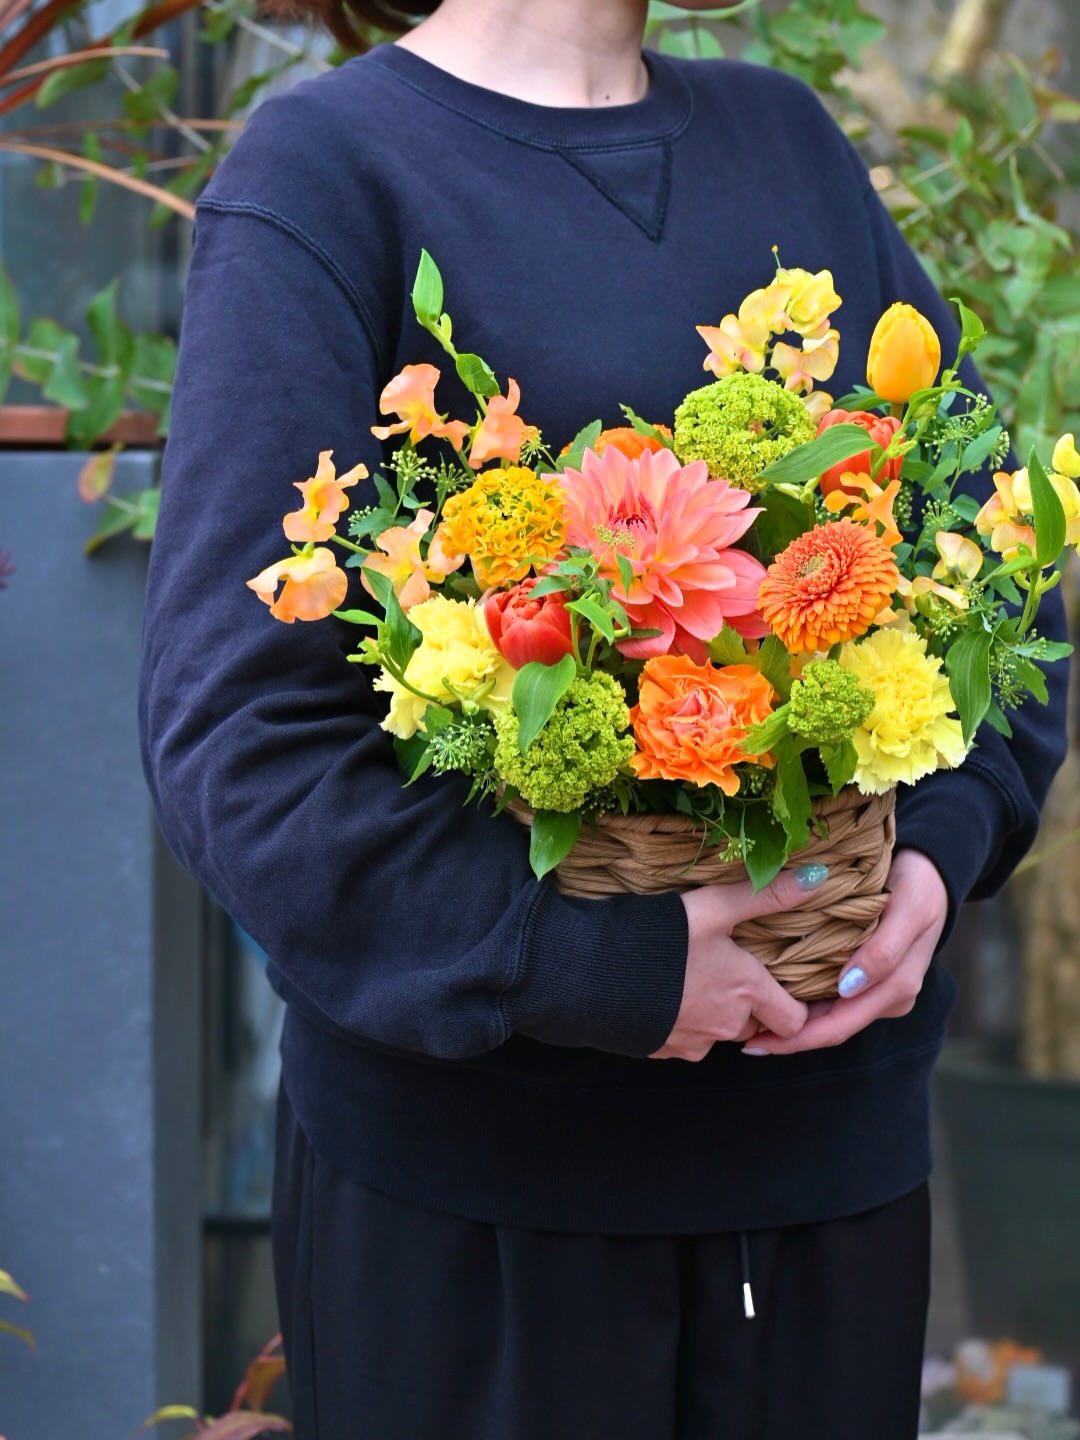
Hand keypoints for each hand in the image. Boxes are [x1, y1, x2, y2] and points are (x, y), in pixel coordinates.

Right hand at [651, 869, 821, 1060]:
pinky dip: (683, 1022)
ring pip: (718, 1034)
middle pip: (754, 1025)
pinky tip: (665, 993)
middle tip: (733, 972)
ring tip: (695, 978)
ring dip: (715, 1014)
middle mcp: (725, 1025)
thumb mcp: (713, 907)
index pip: (793, 1021)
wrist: (589, 973)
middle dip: (750, 1006)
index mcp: (746, 991)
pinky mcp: (660, 1049)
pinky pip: (685, 1041)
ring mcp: (691, 1042)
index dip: (795, 1007)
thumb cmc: (658, 938)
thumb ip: (765, 894)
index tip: (787, 989)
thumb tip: (818, 878)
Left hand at [740, 848, 947, 1056]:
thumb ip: (884, 949)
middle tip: (747, 1043)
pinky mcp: (868, 979)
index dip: (799, 1039)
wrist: (931, 871)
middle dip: (790, 1039)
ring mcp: (878, 991)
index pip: (840, 1026)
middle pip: (832, 1029)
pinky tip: (774, 1000)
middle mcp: (887, 998)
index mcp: (897, 988)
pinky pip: (833, 999)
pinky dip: (805, 1004)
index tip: (758, 1042)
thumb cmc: (919, 887)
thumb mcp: (909, 910)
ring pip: (830, 1017)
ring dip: (794, 1025)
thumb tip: (849, 986)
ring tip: (753, 1026)